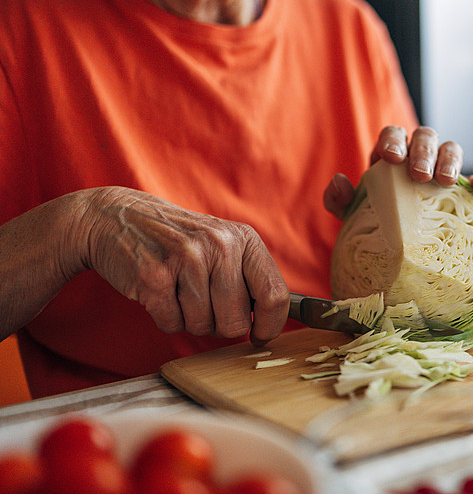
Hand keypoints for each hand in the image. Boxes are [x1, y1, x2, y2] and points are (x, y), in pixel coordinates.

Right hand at [83, 187, 287, 344]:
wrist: (118, 217)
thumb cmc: (179, 241)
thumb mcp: (223, 244)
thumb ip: (250, 277)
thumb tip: (272, 322)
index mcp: (244, 238)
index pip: (275, 295)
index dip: (270, 326)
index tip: (260, 335)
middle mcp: (219, 245)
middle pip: (236, 321)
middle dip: (219, 325)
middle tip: (203, 303)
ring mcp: (186, 258)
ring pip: (202, 326)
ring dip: (189, 319)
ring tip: (178, 291)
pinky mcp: (153, 275)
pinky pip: (172, 324)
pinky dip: (166, 317)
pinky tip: (160, 292)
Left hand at [324, 126, 472, 218]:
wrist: (394, 244)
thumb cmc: (372, 220)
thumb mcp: (351, 213)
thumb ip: (338, 199)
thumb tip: (338, 181)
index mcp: (390, 153)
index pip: (393, 134)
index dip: (393, 141)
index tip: (391, 158)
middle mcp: (417, 154)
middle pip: (425, 137)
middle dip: (423, 152)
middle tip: (419, 174)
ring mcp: (441, 168)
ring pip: (451, 149)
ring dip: (450, 160)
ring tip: (445, 181)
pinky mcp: (460, 188)